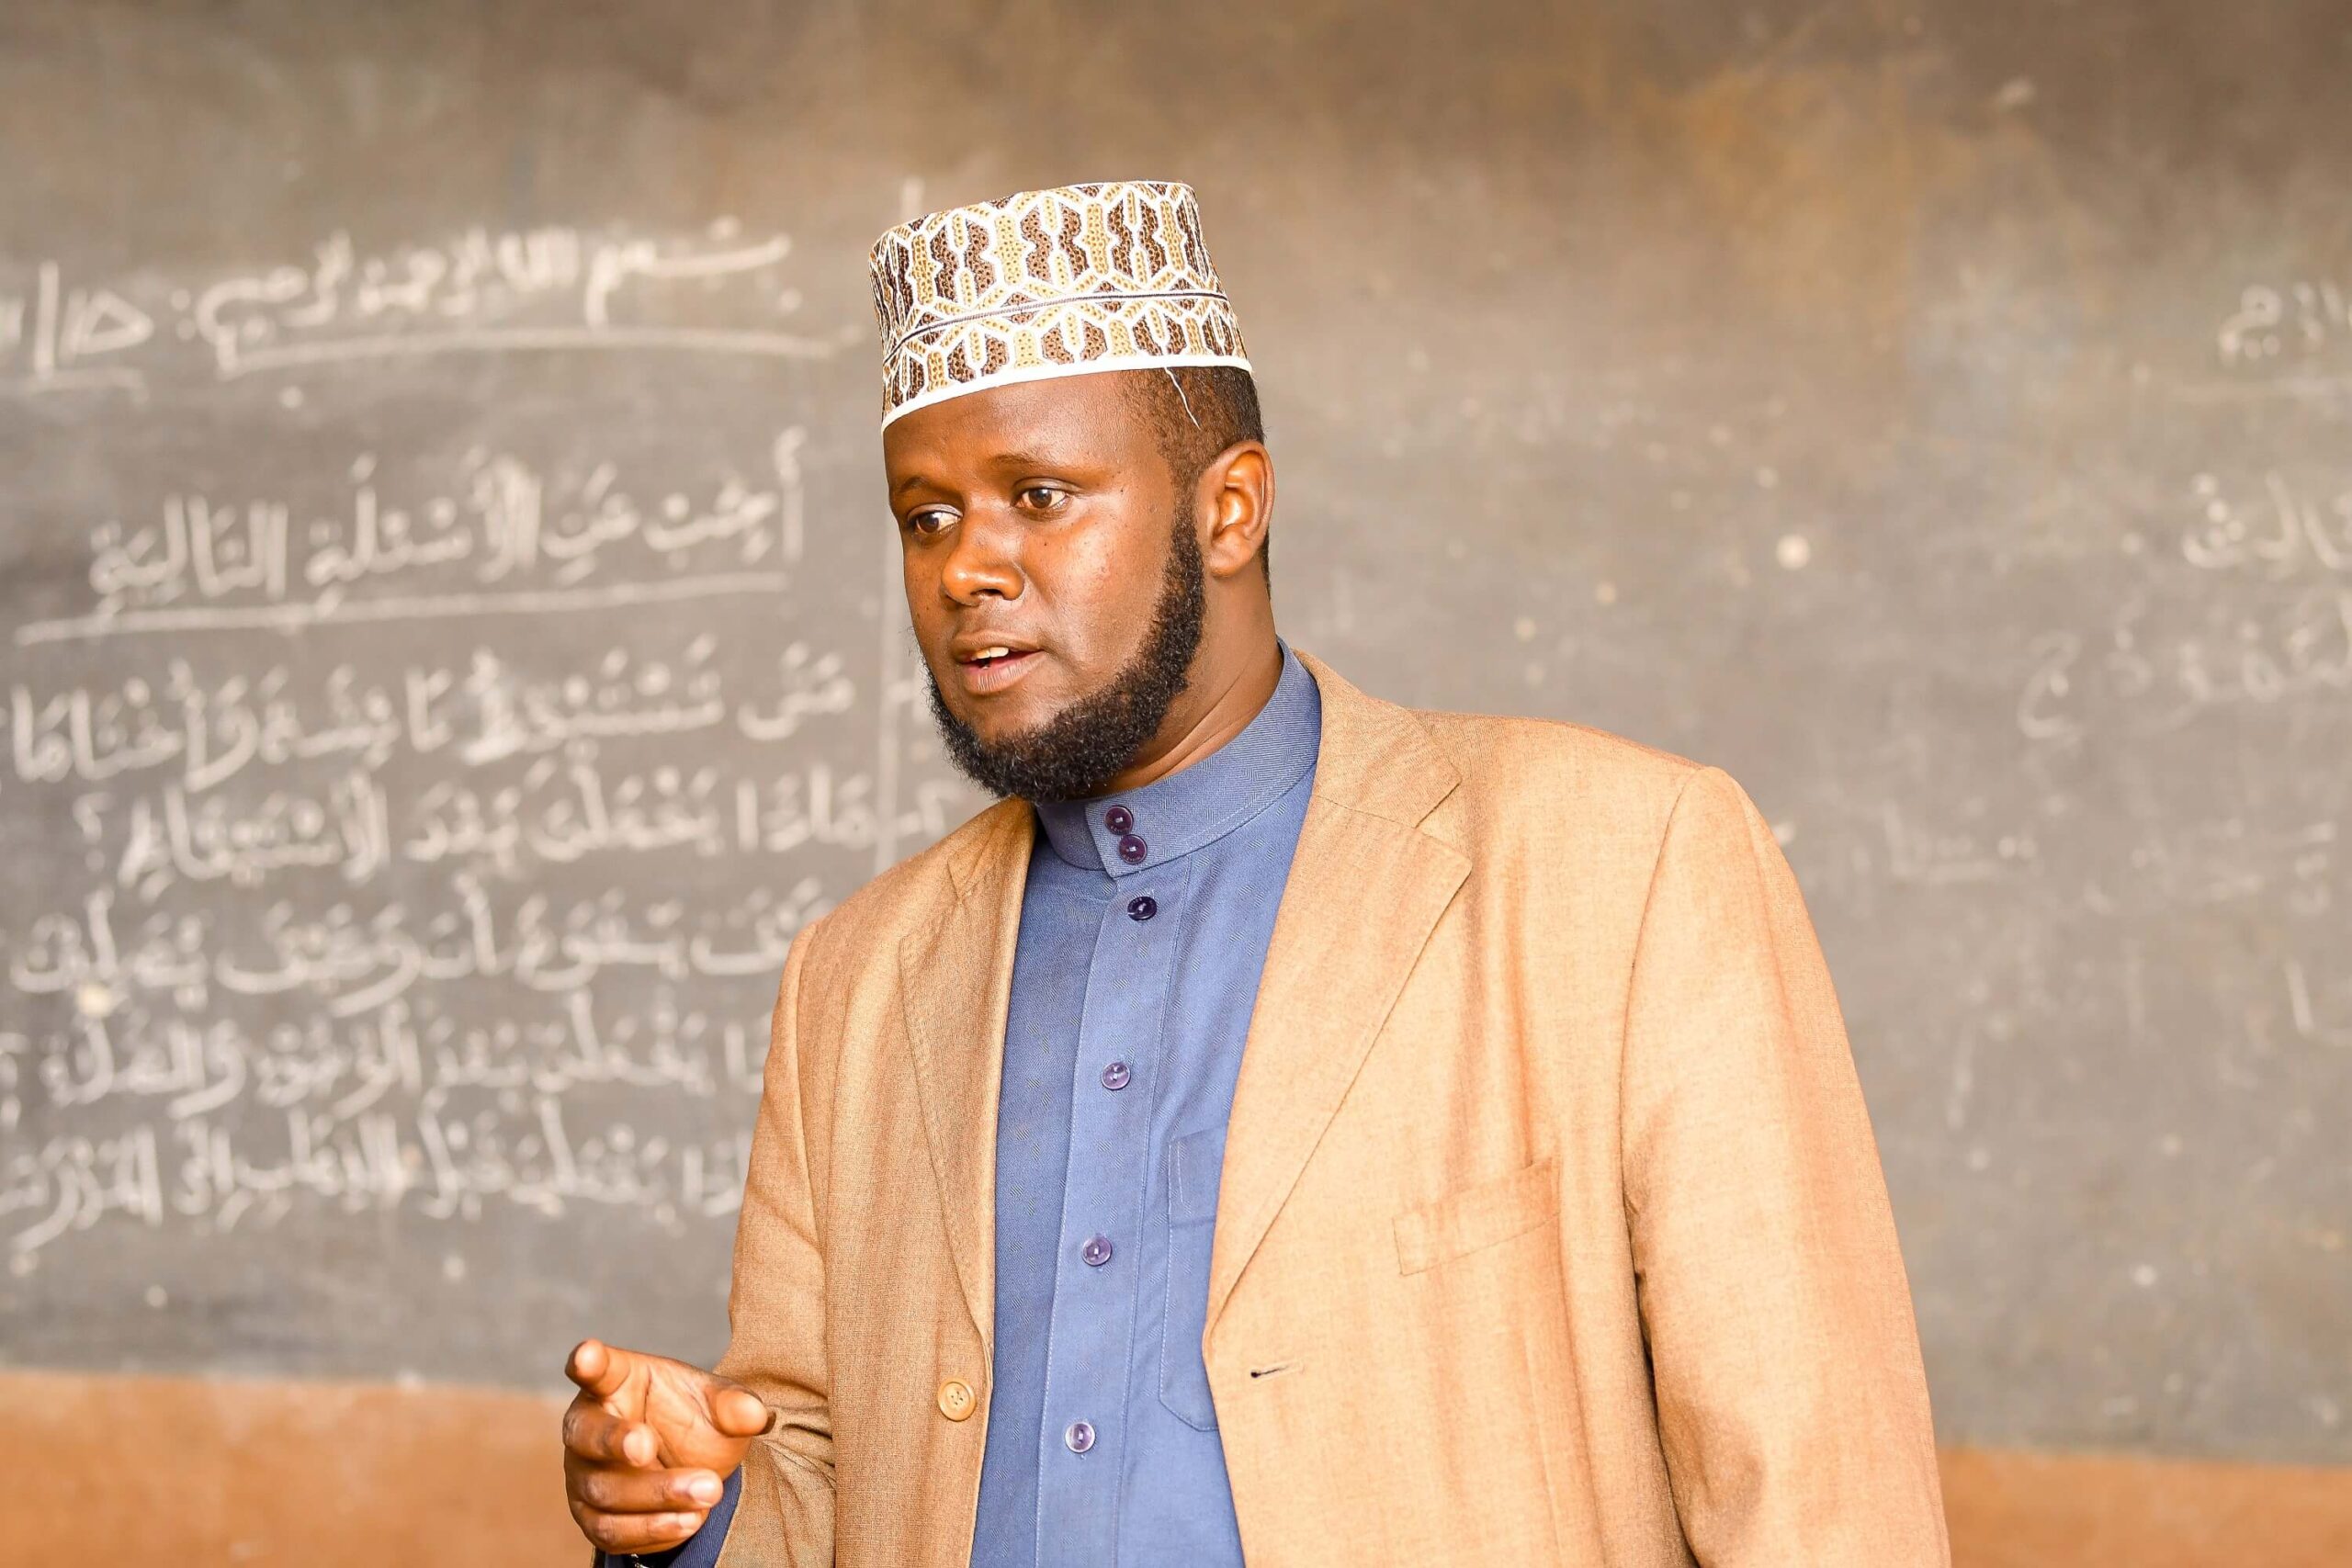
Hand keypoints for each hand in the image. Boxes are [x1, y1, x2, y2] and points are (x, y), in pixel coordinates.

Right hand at [562, 1338, 769, 1556]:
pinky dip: (651, 1529)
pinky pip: (612, 1530)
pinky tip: (690, 1520)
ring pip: (604, 1489)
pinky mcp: (593, 1517)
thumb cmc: (693, 1420)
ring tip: (709, 1491)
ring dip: (655, 1494)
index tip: (587, 1354)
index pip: (597, 1368)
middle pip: (586, 1434)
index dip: (589, 1361)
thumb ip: (734, 1406)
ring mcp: (584, 1474)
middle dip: (615, 1441)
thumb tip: (755, 1414)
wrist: (692, 1469)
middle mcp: (588, 1426)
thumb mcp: (718, 1406)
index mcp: (616, 1383)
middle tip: (646, 1446)